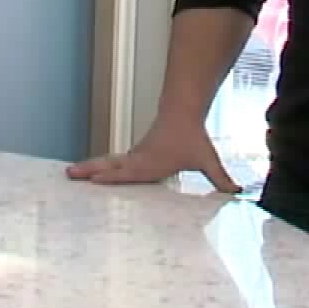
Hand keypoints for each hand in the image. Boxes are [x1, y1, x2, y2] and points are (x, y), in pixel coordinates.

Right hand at [65, 119, 239, 193]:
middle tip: (69, 174)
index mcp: (151, 163)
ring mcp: (133, 155)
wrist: (181, 113)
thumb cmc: (192, 138)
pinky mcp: (134, 153)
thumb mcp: (207, 161)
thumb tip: (239, 194)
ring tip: (71, 172)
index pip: (129, 171)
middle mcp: (138, 159)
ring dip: (89, 167)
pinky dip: (99, 166)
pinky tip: (92, 172)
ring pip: (107, 162)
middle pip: (109, 165)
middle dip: (89, 170)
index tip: (93, 180)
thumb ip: (221, 179)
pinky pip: (112, 161)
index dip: (111, 176)